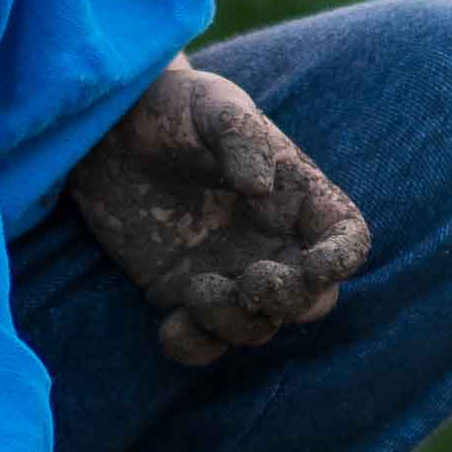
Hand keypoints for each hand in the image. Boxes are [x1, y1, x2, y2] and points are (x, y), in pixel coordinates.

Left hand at [65, 61, 370, 363]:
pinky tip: (170, 326)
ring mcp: (227, 273)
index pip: (345, 237)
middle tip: (251, 280)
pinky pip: (202, 342)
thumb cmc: (172, 107)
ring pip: (257, 327)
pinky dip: (194, 347)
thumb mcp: (210, 104)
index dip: (341, 259)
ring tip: (196, 288)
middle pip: (310, 299)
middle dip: (289, 301)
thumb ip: (240, 135)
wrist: (106, 130)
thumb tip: (259, 185)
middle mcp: (270, 243)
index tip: (315, 264)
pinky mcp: (180, 294)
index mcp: (295, 196)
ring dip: (237, 324)